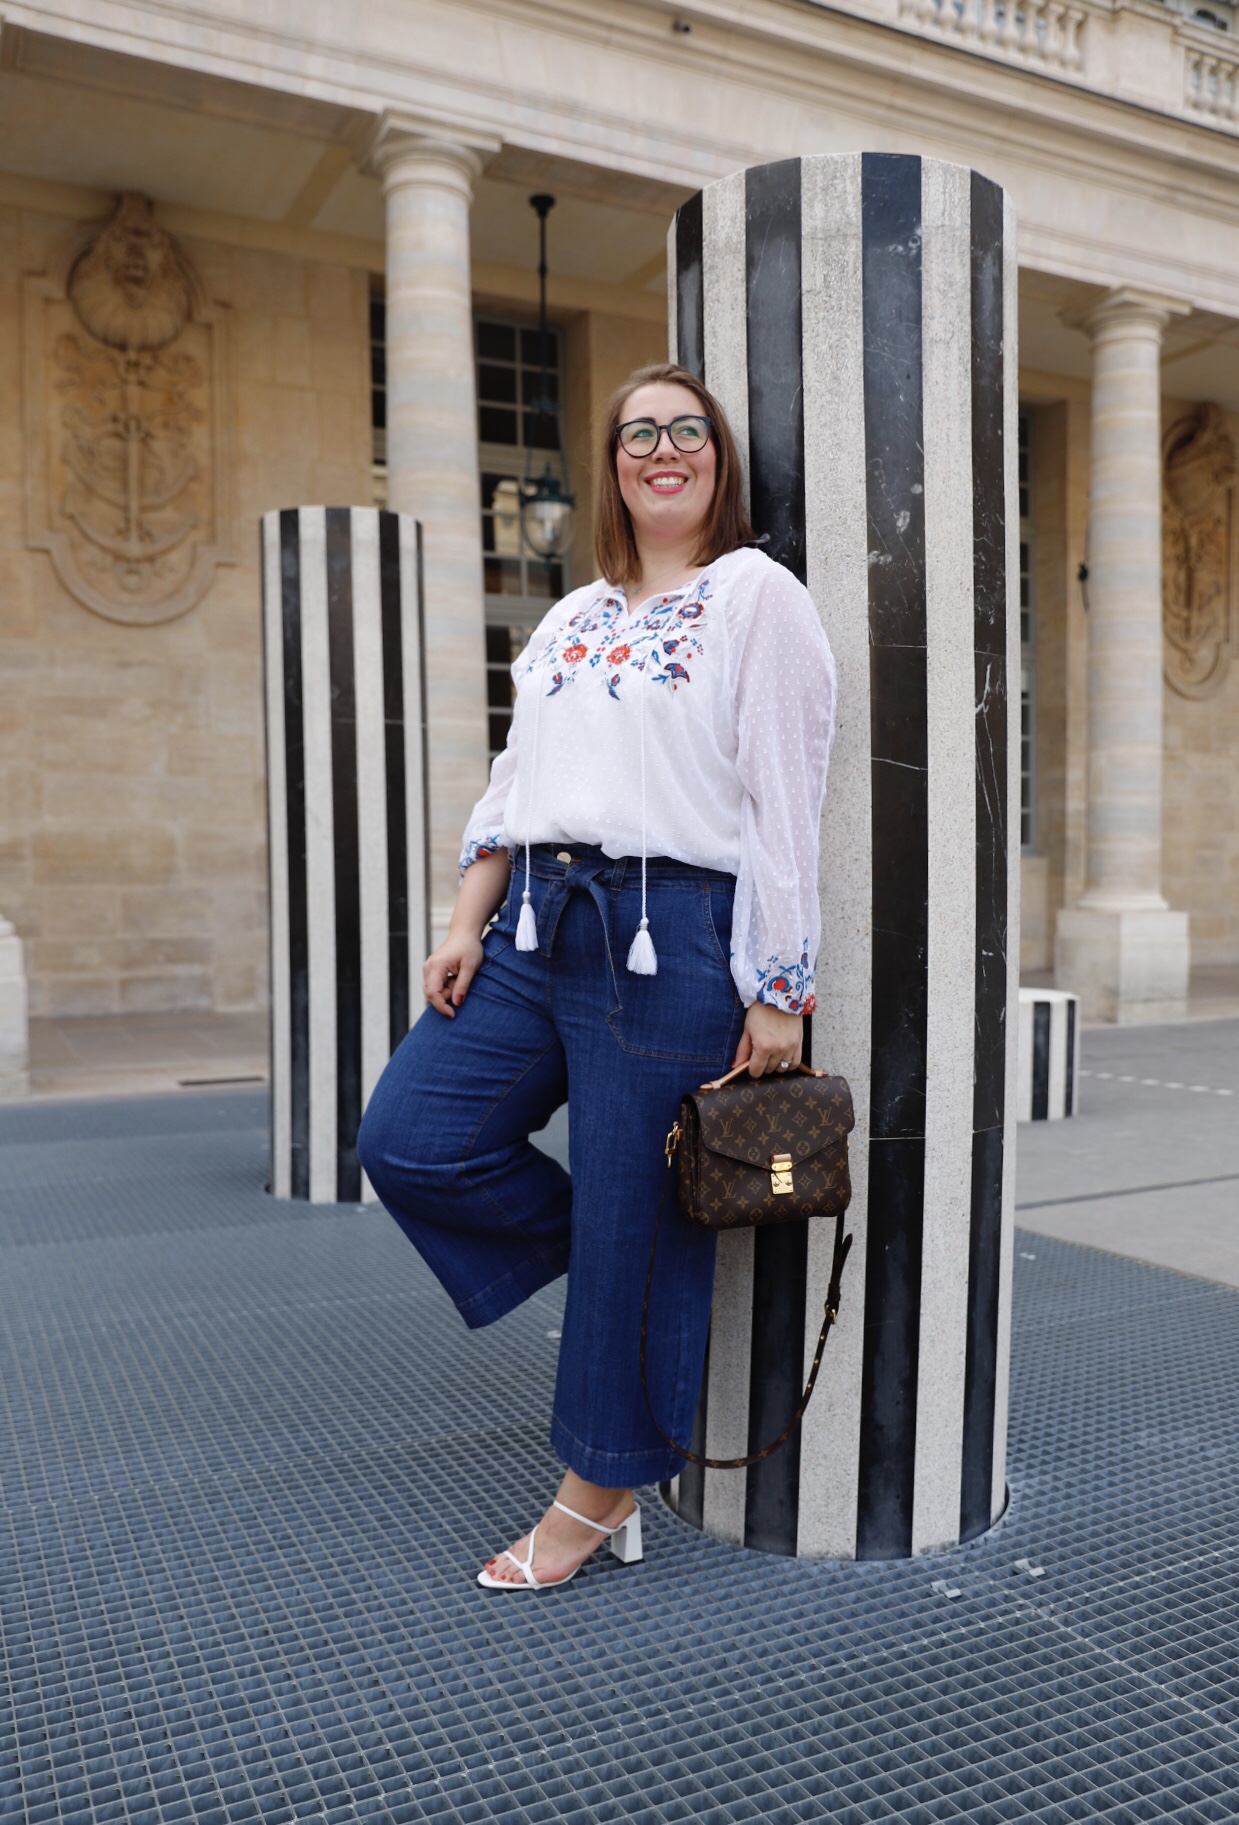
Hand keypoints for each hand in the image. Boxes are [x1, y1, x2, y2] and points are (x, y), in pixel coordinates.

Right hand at [424, 848, 510, 1017]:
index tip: (453, 1015)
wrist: (465, 932)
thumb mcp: (470, 967)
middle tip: (462, 989)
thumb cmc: (469, 947)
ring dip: (447, 992)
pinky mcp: (432, 970)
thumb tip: (456, 1004)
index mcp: (435, 967)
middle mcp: (427, 968)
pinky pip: (436, 986)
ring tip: (460, 980)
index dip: (442, 1007)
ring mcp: (428, 969)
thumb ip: (463, 985)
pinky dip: (446, 987)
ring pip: (433, 991)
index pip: (433, 994)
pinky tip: (456, 978)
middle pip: (431, 994)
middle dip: (446, 998)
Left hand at [733, 1003, 802, 1077]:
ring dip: (775, 1064)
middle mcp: (778, 1050)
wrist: (779, 995)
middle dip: (763, 1064)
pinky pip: (795, 1062)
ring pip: (782, 1068)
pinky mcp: (799, 1043)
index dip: (751, 1069)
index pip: (756, 1071)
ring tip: (772, 1054)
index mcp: (763, 1047)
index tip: (750, 1064)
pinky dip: (789, 1063)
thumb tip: (736, 1066)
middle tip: (760, 1054)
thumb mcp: (747, 1029)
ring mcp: (790, 1047)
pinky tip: (783, 1057)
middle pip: (769, 1070)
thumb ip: (742, 1049)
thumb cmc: (760, 1010)